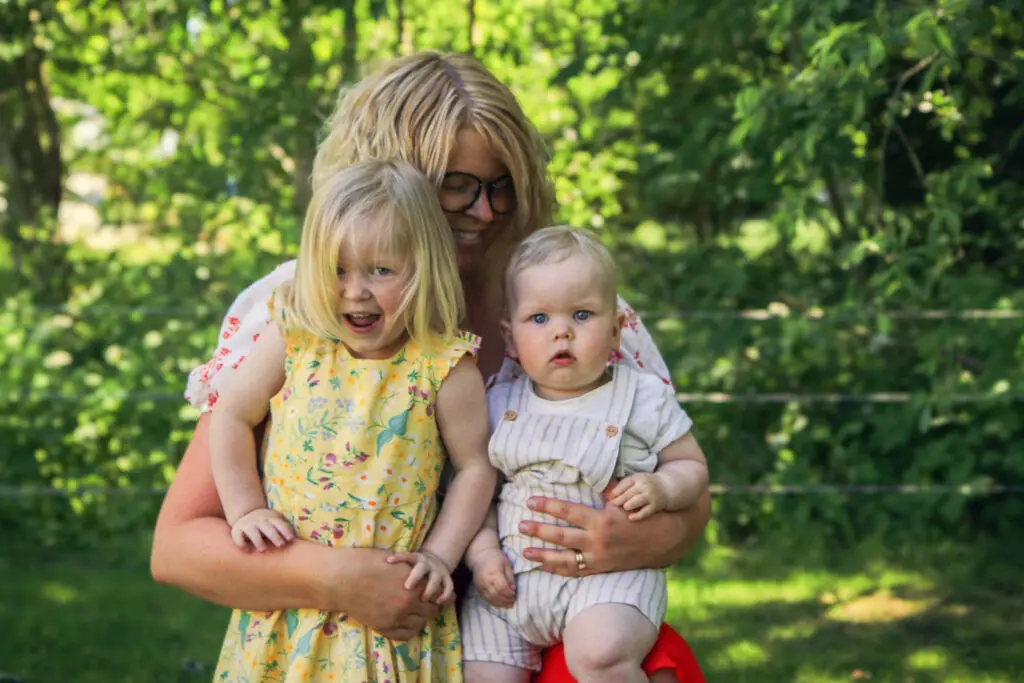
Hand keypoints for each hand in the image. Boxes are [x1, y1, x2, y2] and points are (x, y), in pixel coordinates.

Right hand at [230, 508, 294, 551]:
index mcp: (270, 518)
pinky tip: (247, 550)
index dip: (285, 530)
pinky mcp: (237, 530)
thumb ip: (284, 527)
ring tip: (263, 550)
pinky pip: (238, 537)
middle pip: (267, 527)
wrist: (246, 513)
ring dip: (258, 540)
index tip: (291, 538)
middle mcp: (259, 520)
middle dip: (274, 536)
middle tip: (281, 545)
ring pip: (252, 532)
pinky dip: (241, 543)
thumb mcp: (275, 520)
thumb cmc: (267, 522)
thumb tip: (298, 539)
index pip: (279, 523)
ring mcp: (248, 524)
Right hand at [335, 550, 438, 640]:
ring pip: (419, 623)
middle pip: (430, 609)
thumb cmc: (365, 563)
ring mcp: (395, 617)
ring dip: (421, 618)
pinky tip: (407, 623)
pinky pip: (404, 635)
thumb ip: (412, 571)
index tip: (440, 593)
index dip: (438, 592)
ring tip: (417, 612)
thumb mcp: (396, 562)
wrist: (339, 579)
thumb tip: (424, 574)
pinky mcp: (382, 627)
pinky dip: (409, 630)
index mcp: (413, 584)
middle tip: (427, 602)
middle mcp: (408, 603)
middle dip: (430, 605)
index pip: (436, 593)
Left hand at [386, 550, 454, 603]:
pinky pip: (448, 586)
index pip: (407, 556)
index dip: (398, 558)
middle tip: (407, 587)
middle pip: (421, 567)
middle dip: (415, 576)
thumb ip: (391, 568)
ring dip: (430, 588)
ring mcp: (437, 571)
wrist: (434, 563)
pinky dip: (445, 594)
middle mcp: (426, 564)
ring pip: (435, 578)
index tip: (388, 561)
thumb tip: (371, 568)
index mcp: (415, 559)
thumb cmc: (412, 570)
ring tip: (423, 598)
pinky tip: (439, 602)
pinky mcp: (446, 579)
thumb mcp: (402, 566)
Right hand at [470, 548, 515, 607]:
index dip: (509, 593)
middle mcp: (485, 580)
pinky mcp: (478, 589)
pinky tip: (500, 603)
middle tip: (513, 601)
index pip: (501, 587)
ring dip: (500, 603)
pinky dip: (494, 602)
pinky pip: (486, 599)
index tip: (514, 593)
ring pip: (490, 598)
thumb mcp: (506, 564)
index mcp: (493, 572)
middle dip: (506, 599)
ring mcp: (480, 586)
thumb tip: (513, 589)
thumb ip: (510, 577)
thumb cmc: (496, 559)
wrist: (480, 557)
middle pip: (496, 594)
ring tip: (508, 604)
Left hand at [516, 482, 707, 575]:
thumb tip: (586, 475)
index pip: (568, 512)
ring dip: (543, 556)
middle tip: (520, 525)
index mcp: (602, 521)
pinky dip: (558, 570)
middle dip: (538, 530)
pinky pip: (576, 572)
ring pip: (564, 560)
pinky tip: (544, 566)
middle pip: (561, 536)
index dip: (547, 506)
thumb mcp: (623, 500)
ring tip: (524, 551)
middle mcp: (597, 542)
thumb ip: (604, 490)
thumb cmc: (642, 514)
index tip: (531, 501)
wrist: (665, 540)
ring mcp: (599, 559)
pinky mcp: (601, 569)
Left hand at [608, 473, 668, 520]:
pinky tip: (630, 518)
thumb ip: (626, 485)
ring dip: (628, 505)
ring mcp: (650, 496)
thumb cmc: (648, 484)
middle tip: (611, 506)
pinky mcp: (656, 506)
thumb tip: (609, 494)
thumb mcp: (638, 479)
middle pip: (628, 493)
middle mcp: (644, 486)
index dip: (616, 491)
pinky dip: (637, 515)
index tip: (610, 497)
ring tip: (623, 508)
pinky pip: (645, 512)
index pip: (625, 483)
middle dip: (618, 500)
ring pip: (636, 501)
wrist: (668, 488)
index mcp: (638, 478)